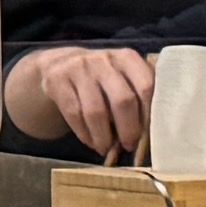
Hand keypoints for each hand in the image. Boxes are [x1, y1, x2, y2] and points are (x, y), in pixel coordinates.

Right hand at [1, 43, 155, 157]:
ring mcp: (79, 68)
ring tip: (106, 149)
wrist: (62, 64)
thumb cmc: (102, 80)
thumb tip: (147, 137)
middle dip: (128, 129)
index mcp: (128, 58)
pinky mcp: (57, 80)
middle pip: (123, 99)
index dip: (148, 114)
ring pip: (96, 111)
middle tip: (128, 146)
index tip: (147, 136)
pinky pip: (74, 113)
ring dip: (103, 137)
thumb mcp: (123, 78)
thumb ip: (138, 98)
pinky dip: (84, 133)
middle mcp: (105, 59)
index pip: (146, 86)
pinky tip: (90, 142)